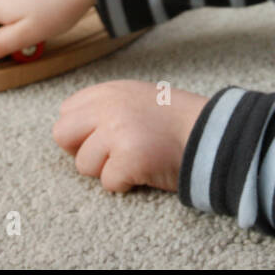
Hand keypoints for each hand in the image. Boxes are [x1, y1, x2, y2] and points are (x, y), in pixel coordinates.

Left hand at [52, 81, 209, 192]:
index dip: (81, 132)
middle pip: (62, 135)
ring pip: (84, 165)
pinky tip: (145, 171)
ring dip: (108, 169)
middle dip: (83, 150)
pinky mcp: (128, 158)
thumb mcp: (137, 97)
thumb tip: (74, 131)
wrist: (211, 133)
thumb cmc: (175, 121)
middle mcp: (108, 107)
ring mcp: (117, 132)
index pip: (66, 113)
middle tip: (111, 155)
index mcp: (109, 90)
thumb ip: (105, 107)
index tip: (102, 139)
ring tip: (136, 159)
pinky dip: (126, 184)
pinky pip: (108, 183)